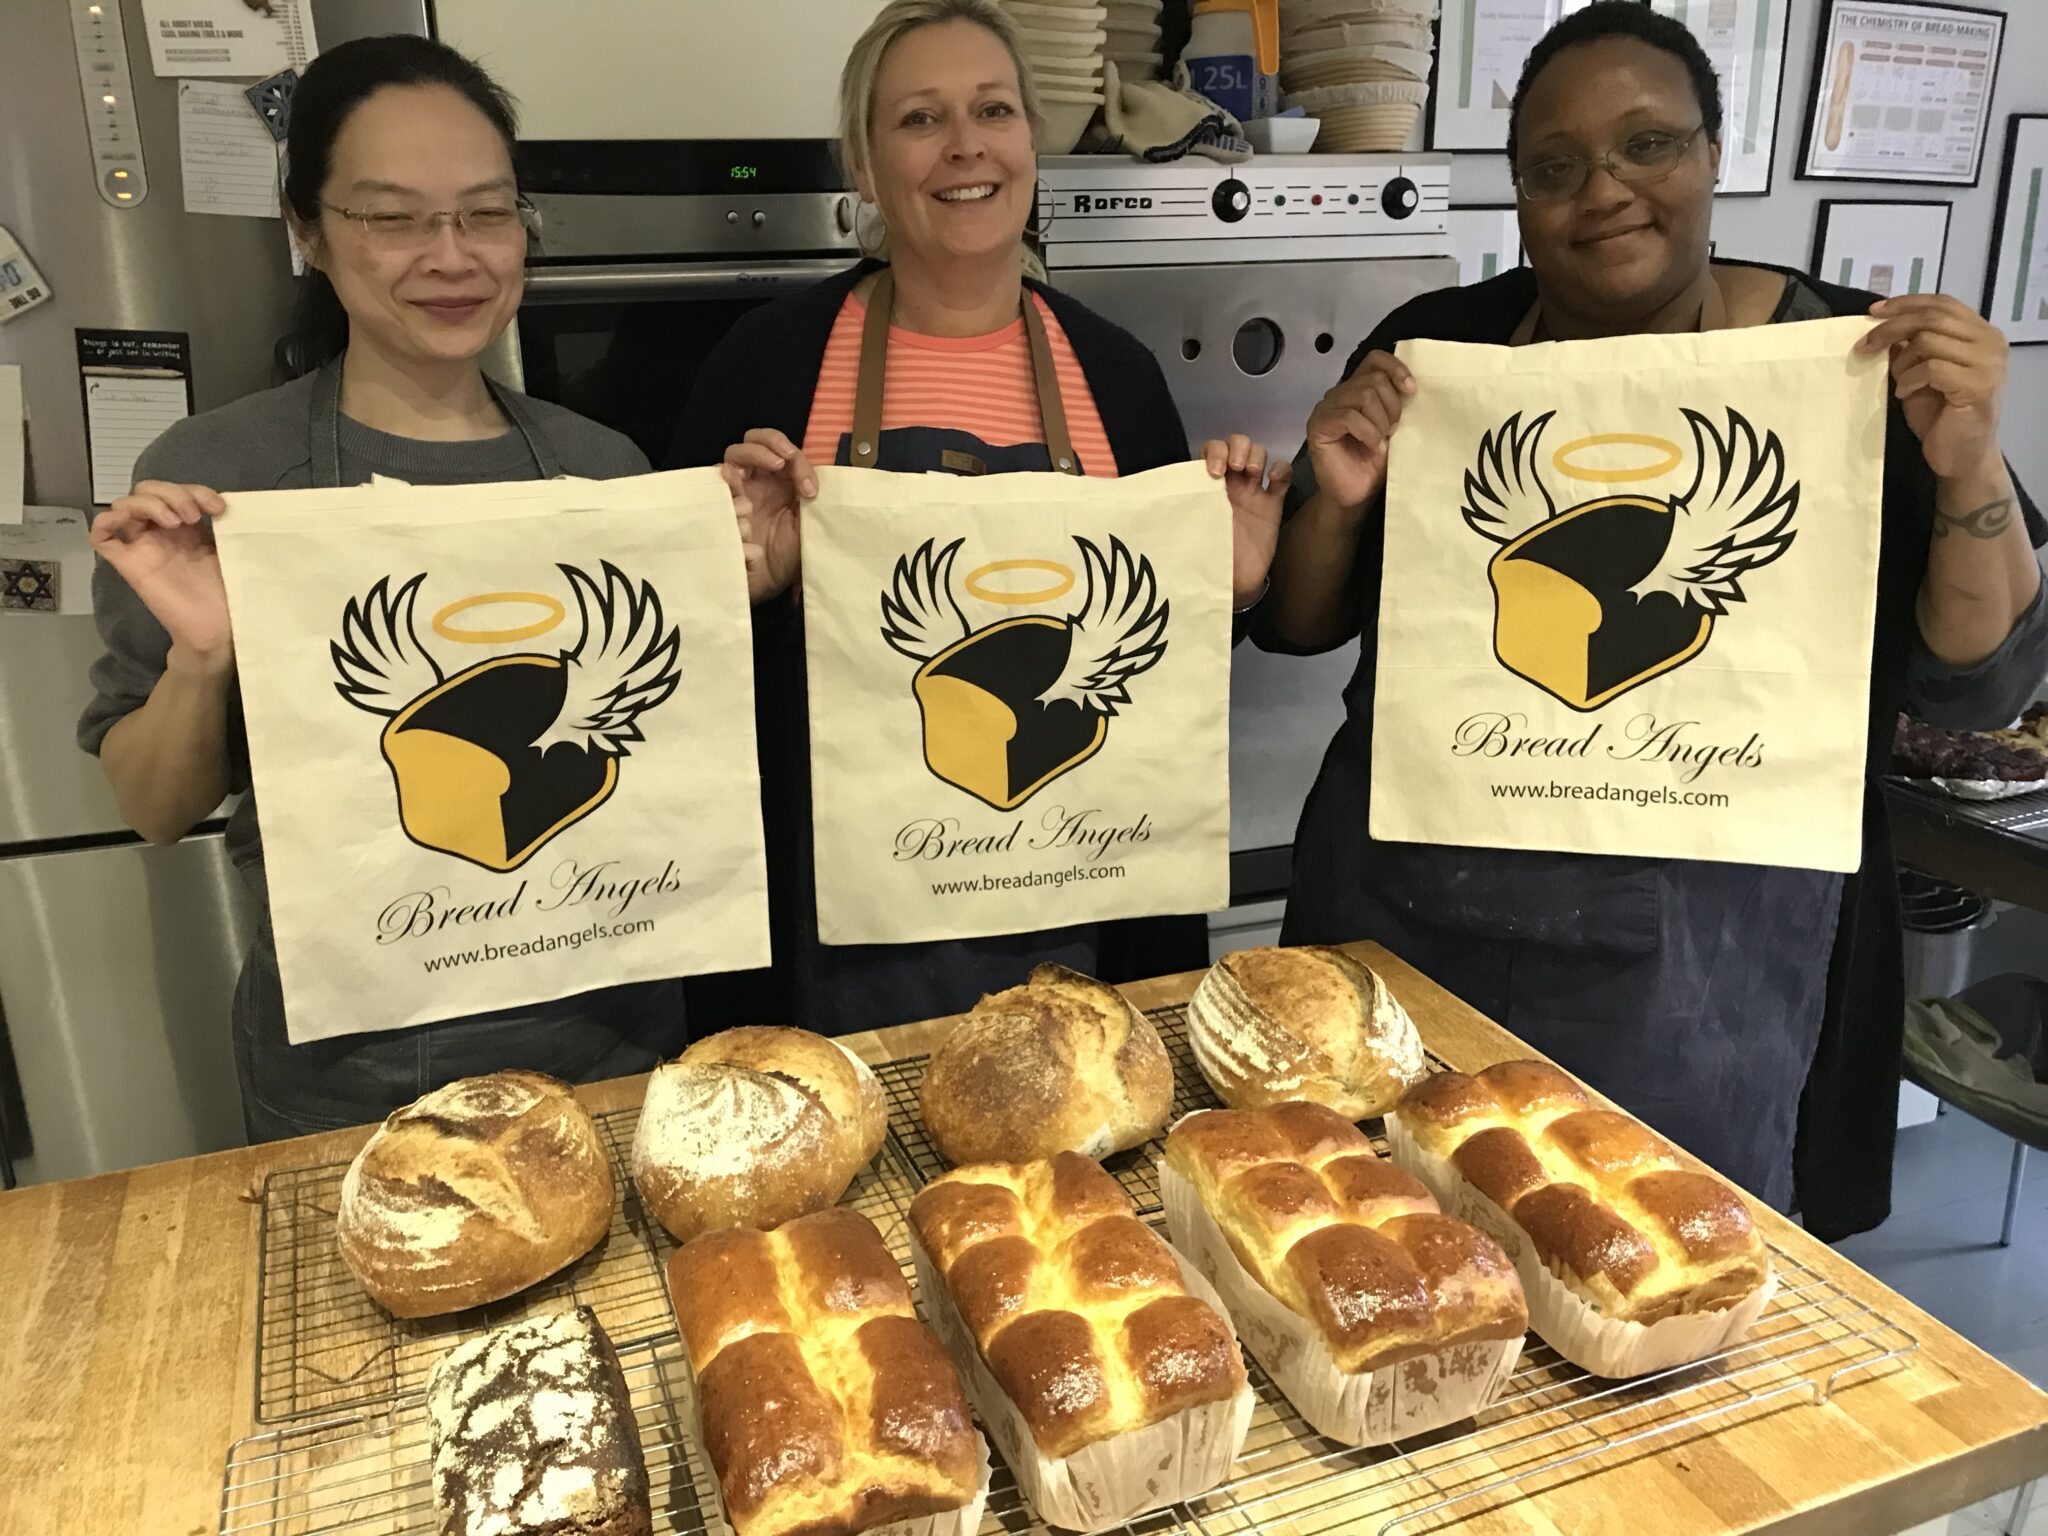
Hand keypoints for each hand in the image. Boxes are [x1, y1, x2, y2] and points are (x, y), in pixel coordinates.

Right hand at [89, 481, 232, 673]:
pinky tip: (133, 521)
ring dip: (150, 502)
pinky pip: (101, 535)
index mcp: (185, 528)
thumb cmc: (228, 592)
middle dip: (171, 493)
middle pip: (145, 492)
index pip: (174, 491)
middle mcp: (160, 534)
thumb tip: (225, 501)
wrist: (219, 628)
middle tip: (193, 515)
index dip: (194, 490)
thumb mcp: (228, 549)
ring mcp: (142, 547)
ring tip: (178, 521)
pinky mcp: (129, 565)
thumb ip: (222, 524)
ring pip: (124, 505)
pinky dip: (107, 519)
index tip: (218, 508)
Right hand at [721, 429, 815, 603]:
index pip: (783, 451)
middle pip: (753, 441)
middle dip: (769, 445)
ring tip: (771, 470)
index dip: (796, 459)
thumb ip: (806, 499)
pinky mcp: (723, 508)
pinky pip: (719, 487)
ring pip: (734, 456)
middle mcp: (757, 481)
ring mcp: (738, 492)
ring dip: (752, 457)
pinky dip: (729, 481)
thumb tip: (808, 481)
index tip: (810, 490)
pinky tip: (742, 491)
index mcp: (780, 481)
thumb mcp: (807, 525)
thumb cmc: (788, 555)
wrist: (769, 585)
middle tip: (783, 463)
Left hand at [1201, 435, 1290, 606]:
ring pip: (1259, 453)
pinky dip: (1282, 469)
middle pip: (1236, 444)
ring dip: (1256, 455)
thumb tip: (1167, 503)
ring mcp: (1253, 490)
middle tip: (1237, 467)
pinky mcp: (1273, 502)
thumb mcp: (1192, 531)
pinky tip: (1274, 480)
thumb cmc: (1210, 555)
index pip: (1211, 450)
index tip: (1213, 472)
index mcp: (1208, 484)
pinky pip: (1283, 475)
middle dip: (1237, 448)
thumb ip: (1187, 511)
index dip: (1214, 452)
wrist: (1234, 582)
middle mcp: (1231, 482)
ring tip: (1253, 472)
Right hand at [1304, 350, 1414, 514]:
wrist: (1357, 496)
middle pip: (1374, 380)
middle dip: (1392, 407)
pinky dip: (1367, 432)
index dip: (1396, 368)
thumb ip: (1397, 403)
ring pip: (1364, 395)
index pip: (1375, 359)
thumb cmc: (1374, 464)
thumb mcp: (1393, 427)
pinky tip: (1371, 446)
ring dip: (1380, 422)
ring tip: (1380, 441)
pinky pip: (1349, 416)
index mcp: (1357, 389)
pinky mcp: (1318, 426)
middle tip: (1391, 432)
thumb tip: (1414, 384)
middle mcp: (1339, 394)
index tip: (1411, 390)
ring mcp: (1326, 408)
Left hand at [1857, 296, 2007, 481]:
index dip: (1906, 303)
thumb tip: (1884, 324)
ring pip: (1929, 341)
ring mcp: (1988, 364)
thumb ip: (1914, 347)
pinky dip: (1910, 380)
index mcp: (1981, 333)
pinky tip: (1907, 394)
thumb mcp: (1922, 372)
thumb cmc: (1940, 416)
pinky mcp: (1978, 385)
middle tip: (1864, 345)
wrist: (1960, 456)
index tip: (1873, 311)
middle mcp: (1990, 342)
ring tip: (1900, 383)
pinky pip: (1931, 368)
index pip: (1943, 303)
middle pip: (1932, 318)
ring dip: (1902, 362)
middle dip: (1892, 328)